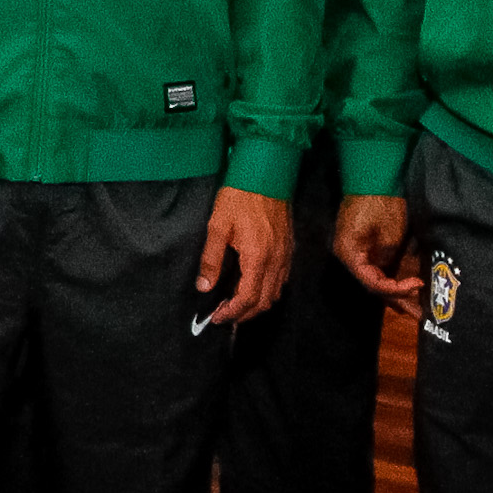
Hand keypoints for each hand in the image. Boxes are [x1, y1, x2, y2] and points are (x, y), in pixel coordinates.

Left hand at [197, 186, 290, 324]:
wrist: (265, 174)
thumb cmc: (240, 198)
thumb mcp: (218, 226)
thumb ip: (211, 259)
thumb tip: (204, 286)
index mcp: (258, 258)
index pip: (248, 298)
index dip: (232, 312)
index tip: (217, 318)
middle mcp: (276, 261)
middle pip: (264, 301)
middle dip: (244, 314)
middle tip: (224, 315)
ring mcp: (285, 255)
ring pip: (275, 293)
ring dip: (257, 304)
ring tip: (236, 305)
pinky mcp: (288, 248)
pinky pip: (281, 280)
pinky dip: (268, 291)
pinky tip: (253, 286)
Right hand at [335, 192, 422, 310]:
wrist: (375, 177)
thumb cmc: (380, 202)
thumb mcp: (388, 233)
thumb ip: (390, 258)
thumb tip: (397, 279)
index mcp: (350, 254)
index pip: (371, 282)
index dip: (394, 289)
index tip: (416, 285)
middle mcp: (353, 258)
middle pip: (376, 286)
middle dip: (399, 300)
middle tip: (421, 315)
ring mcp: (362, 254)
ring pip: (381, 280)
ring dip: (400, 293)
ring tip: (420, 309)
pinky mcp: (372, 248)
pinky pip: (385, 270)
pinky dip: (398, 279)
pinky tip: (414, 290)